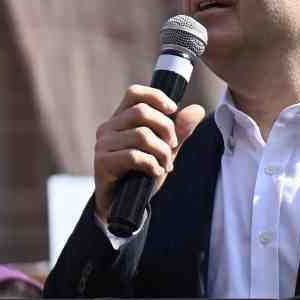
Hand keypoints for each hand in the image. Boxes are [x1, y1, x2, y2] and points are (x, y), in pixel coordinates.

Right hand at [93, 85, 206, 217]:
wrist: (123, 206)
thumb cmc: (141, 173)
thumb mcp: (164, 150)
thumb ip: (179, 131)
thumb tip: (197, 110)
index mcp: (121, 119)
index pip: (134, 93)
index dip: (156, 97)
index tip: (173, 110)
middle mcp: (108, 127)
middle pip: (141, 112)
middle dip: (166, 128)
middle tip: (174, 146)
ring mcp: (103, 144)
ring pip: (141, 135)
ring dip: (162, 152)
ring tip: (166, 165)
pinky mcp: (102, 162)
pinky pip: (134, 156)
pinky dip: (151, 164)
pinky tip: (156, 172)